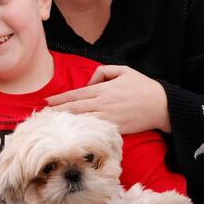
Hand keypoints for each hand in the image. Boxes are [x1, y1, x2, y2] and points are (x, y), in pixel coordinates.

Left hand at [45, 65, 170, 133]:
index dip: (60, 98)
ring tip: (53, 125)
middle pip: (75, 108)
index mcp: (103, 89)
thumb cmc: (143, 86)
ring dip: (67, 123)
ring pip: (83, 120)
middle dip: (58, 112)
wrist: (161, 105)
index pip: (76, 94)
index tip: (47, 101)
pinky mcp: (115, 128)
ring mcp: (109, 117)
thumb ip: (104, 71)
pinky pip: (96, 129)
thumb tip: (90, 80)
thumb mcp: (123, 70)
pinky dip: (83, 131)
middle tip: (43, 116)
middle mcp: (103, 103)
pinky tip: (74, 134)